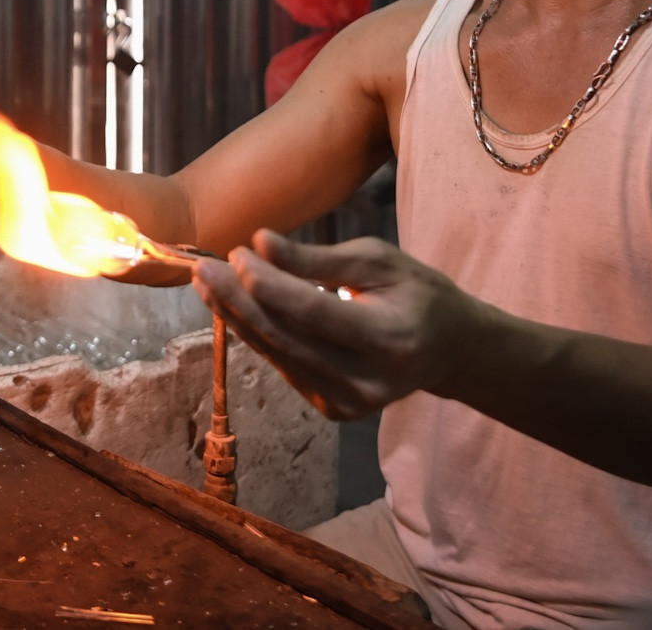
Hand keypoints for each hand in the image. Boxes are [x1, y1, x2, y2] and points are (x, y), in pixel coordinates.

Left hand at [193, 231, 492, 420]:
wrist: (448, 351)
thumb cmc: (415, 294)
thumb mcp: (379, 262)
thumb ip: (317, 259)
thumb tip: (261, 242)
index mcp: (389, 340)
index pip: (315, 313)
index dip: (271, 284)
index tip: (238, 252)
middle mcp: (368, 381)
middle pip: (287, 338)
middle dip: (240, 300)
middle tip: (203, 266)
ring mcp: (349, 402)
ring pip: (278, 355)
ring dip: (237, 316)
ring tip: (208, 281)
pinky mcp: (333, 409)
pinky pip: (285, 366)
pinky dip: (257, 334)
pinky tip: (233, 306)